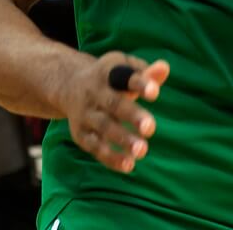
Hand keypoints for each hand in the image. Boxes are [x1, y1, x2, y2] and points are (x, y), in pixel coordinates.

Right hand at [61, 52, 169, 173]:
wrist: (68, 84)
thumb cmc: (109, 77)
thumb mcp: (124, 67)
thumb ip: (145, 72)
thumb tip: (164, 68)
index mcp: (107, 73)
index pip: (125, 77)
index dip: (140, 83)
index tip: (155, 93)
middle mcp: (94, 92)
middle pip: (113, 104)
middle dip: (132, 116)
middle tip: (151, 128)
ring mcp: (85, 113)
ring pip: (103, 127)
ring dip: (122, 139)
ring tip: (142, 150)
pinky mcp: (80, 133)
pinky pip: (94, 147)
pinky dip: (110, 157)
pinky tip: (129, 165)